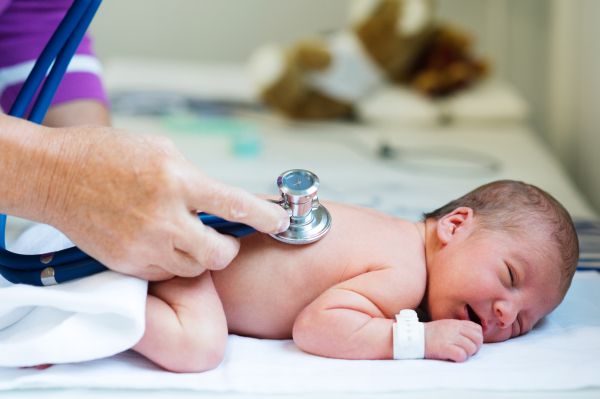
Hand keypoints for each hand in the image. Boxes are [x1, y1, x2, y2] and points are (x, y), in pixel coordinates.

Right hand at [38, 125, 289, 280]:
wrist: (56, 176)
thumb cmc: (108, 155)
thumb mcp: (163, 151)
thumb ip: (194, 180)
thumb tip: (221, 202)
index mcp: (176, 180)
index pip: (234, 205)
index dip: (266, 217)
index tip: (280, 222)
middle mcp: (163, 216)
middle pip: (219, 252)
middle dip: (229, 248)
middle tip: (224, 237)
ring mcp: (143, 244)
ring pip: (195, 268)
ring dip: (200, 255)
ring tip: (185, 235)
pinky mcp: (127, 262)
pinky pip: (166, 272)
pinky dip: (172, 261)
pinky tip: (160, 242)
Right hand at [424, 320, 482, 361]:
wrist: (414, 336)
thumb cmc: (430, 334)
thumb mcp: (446, 325)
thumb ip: (459, 329)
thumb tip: (472, 339)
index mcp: (456, 323)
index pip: (478, 329)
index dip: (477, 339)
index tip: (470, 343)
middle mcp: (455, 329)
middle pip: (478, 339)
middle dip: (475, 348)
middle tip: (466, 352)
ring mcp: (450, 338)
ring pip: (471, 348)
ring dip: (467, 354)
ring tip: (457, 354)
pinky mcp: (444, 348)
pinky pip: (462, 355)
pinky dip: (459, 359)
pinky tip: (452, 357)